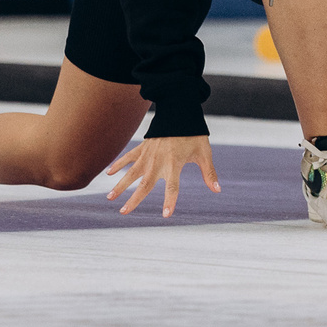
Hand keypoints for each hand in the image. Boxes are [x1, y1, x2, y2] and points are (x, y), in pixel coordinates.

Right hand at [104, 135, 220, 217]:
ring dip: (120, 185)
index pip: (172, 187)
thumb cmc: (193, 134)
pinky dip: (118, 164)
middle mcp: (158, 161)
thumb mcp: (204, 153)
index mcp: (174, 164)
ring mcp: (148, 154)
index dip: (170, 201)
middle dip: (133, 199)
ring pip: (131, 173)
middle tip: (123, 212)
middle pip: (144, 184)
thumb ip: (209, 173)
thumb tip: (217, 190)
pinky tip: (108, 173)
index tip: (166, 215)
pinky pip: (128, 157)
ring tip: (109, 197)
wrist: (179, 111)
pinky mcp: (143, 147)